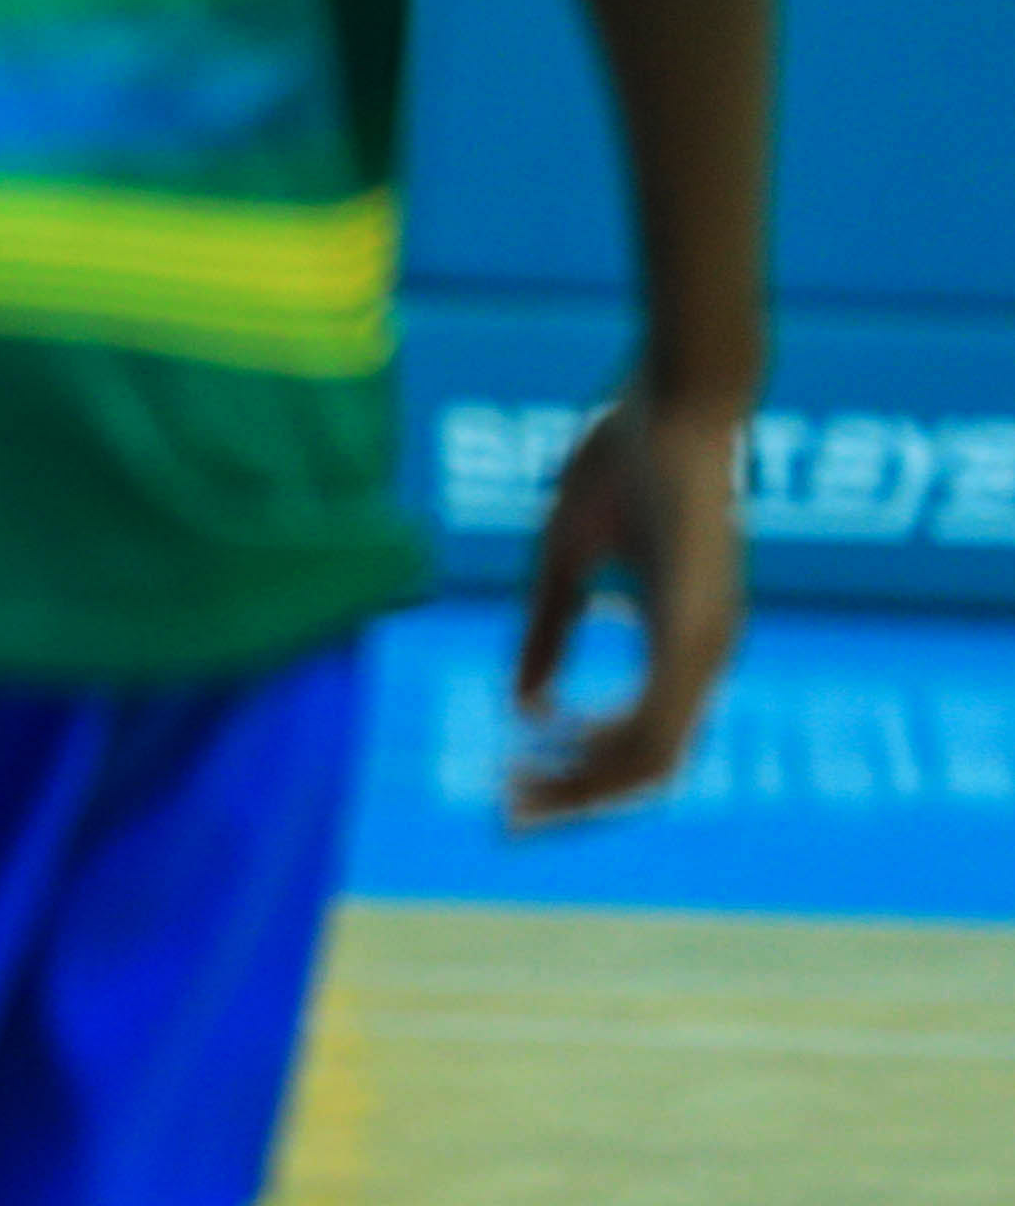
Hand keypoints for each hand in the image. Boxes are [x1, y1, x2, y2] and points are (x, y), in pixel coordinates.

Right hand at [506, 369, 751, 823]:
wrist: (680, 391)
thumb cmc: (628, 453)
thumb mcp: (566, 553)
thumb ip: (549, 628)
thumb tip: (525, 704)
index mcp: (681, 636)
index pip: (639, 739)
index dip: (574, 774)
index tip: (507, 784)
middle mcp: (704, 651)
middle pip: (646, 767)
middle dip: (570, 799)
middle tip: (501, 814)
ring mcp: (704, 640)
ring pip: (652, 756)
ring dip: (580, 784)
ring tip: (513, 788)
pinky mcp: (692, 621)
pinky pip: (657, 715)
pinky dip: (600, 745)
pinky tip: (547, 738)